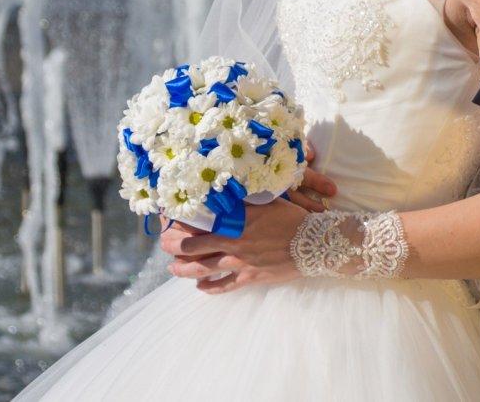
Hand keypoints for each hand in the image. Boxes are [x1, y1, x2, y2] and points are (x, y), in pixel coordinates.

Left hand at [161, 195, 309, 293]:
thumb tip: (225, 192)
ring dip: (184, 269)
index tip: (168, 217)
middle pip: (193, 246)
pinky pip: (224, 285)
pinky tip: (200, 287)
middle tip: (164, 244)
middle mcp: (233, 241)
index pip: (198, 220)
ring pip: (203, 268)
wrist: (315, 243)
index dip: (180, 220)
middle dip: (174, 246)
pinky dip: (209, 287)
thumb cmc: (292, 217)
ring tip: (173, 268)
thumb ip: (243, 199)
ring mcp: (240, 261)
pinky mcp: (250, 277)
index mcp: (235, 219)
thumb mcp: (267, 200)